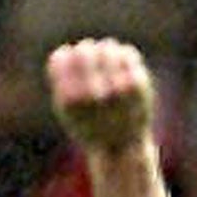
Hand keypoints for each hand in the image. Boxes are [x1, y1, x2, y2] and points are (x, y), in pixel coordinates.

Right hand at [47, 37, 155, 152]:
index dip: (67, 56)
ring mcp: (117, 88)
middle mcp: (92, 94)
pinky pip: (127, 53)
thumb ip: (60, 81)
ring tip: (107, 62)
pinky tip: (121, 67)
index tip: (73, 62)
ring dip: (106, 51)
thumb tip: (64, 52)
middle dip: (86, 51)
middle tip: (91, 56)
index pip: (62, 57)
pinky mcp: (137, 84)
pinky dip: (124, 56)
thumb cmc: (89, 126)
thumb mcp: (66, 111)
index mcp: (70, 100)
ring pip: (108, 47)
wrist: (121, 148)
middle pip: (84, 49)